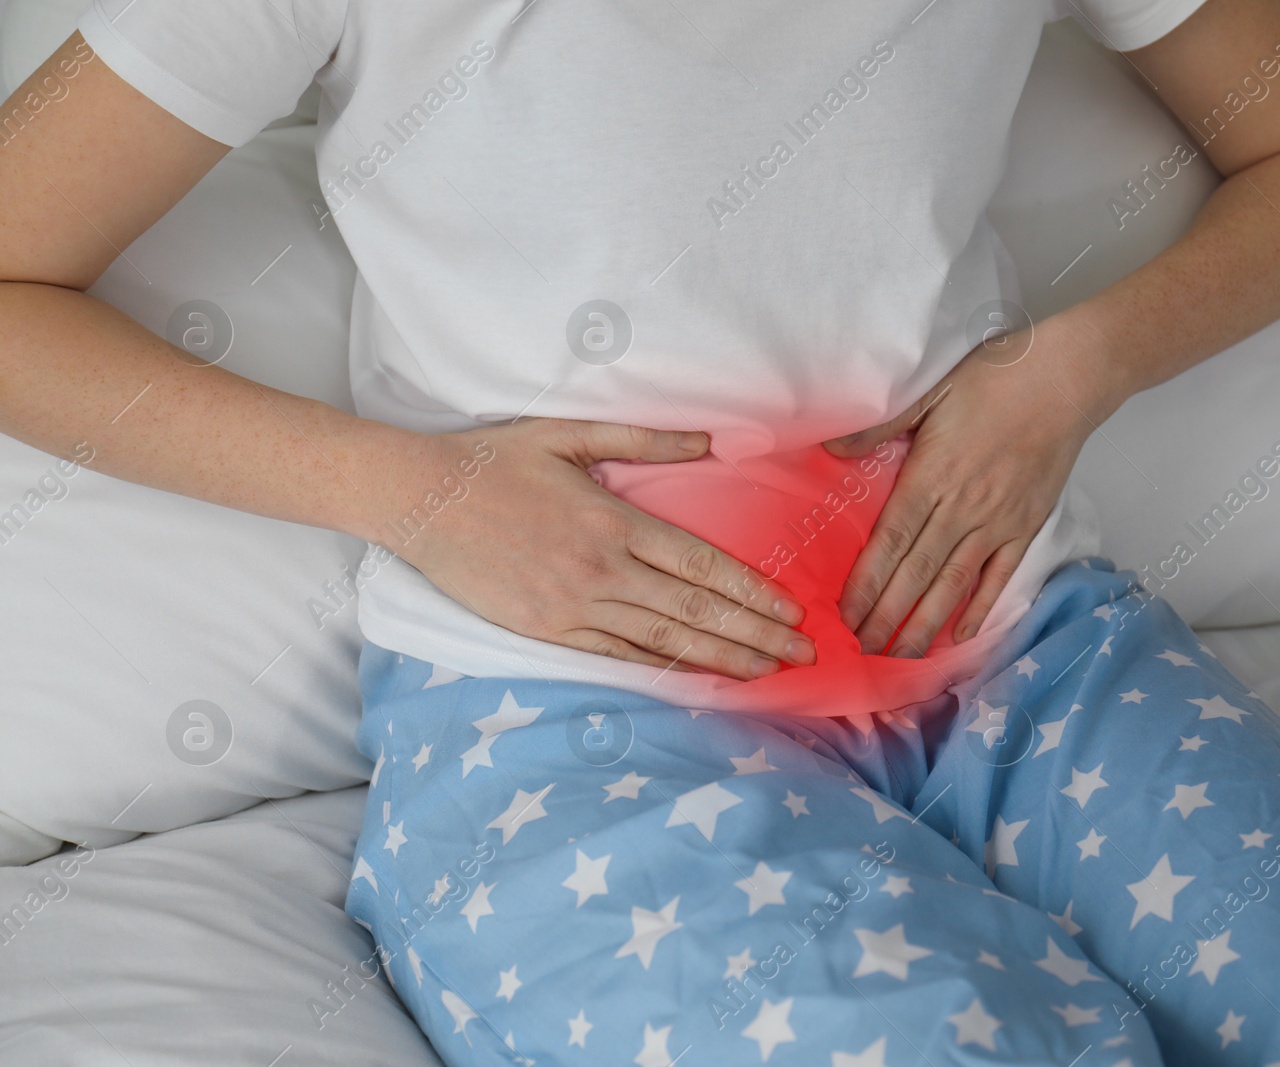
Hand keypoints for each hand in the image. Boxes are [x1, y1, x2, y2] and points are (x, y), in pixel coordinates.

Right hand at [374, 418, 816, 680]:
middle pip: (694, 611)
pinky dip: (661, 669)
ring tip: (767, 673)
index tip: (790, 611)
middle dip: (754, 635)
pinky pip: (616, 656)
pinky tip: (695, 679)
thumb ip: (644, 441)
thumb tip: (710, 441)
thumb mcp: (569, 435)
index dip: (751, 593)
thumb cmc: (495, 461)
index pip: (701, 566)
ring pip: (662, 640)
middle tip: (802, 654)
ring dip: (720, 659)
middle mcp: (601, 570)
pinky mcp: (546, 630)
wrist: (420, 500)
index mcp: (614, 521)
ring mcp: (573, 606)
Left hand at [822, 317, 1119, 656]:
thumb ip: (880, 426)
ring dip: (925, 625)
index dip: (866, 584)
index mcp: (930, 477)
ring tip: (902, 656)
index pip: (889, 543)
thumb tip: (833, 449)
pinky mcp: (1026, 526)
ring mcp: (997, 522)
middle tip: (863, 651)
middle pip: (916, 574)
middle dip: (887, 617)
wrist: (1065, 379)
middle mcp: (961, 509)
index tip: (845, 616)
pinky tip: (960, 636)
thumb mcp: (927, 391)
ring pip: (953, 585)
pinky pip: (999, 576)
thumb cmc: (994, 378)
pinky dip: (979, 609)